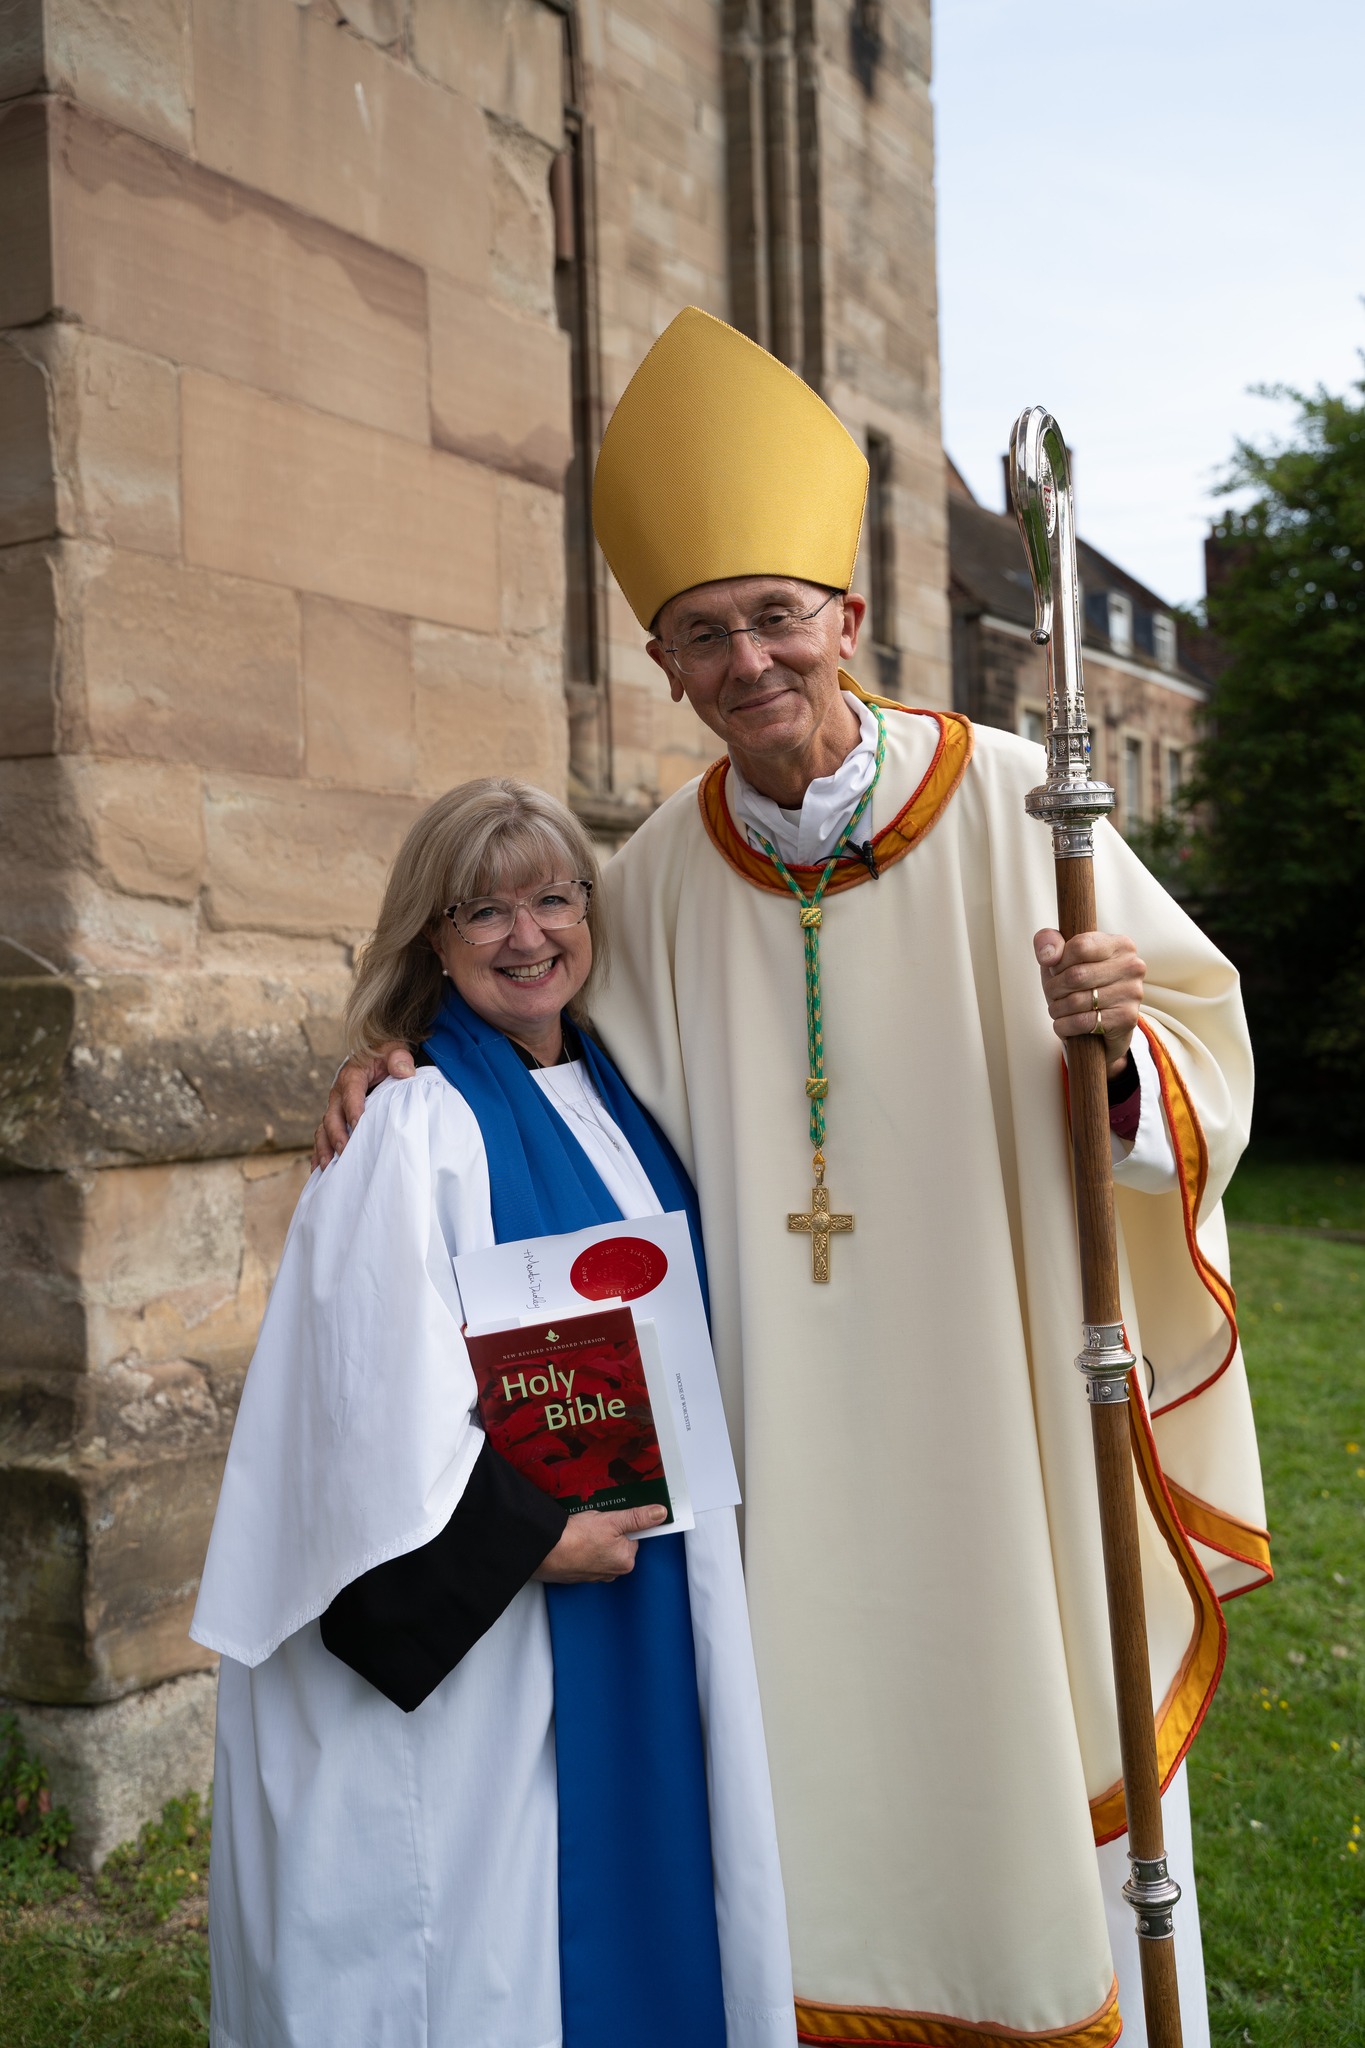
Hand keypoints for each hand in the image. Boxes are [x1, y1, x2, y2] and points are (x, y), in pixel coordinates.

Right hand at [312, 1043, 414, 1167]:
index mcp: (352, 1076)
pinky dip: (320, 1152)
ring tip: (327, 1167)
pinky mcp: (336, 1118)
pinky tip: (318, 1170)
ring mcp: (335, 1107)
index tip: (359, 1127)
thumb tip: (404, 1071)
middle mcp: (338, 1094)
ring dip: (324, 1147)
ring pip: (324, 1129)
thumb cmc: (386, 1056)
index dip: (353, 1110)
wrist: (376, 1056)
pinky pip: (324, 1136)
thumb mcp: (395, 1050)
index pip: (351, 1094)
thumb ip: (399, 1059)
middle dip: (337, 1135)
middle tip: (345, 1152)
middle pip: (333, 1116)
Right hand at [533, 1505, 668, 1583]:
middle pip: (617, 1542)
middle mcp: (613, 1572)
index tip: (613, 1518)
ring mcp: (594, 1574)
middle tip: (595, 1523)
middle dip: (608, 1530)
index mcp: (626, 1561)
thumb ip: (638, 1518)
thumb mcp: (613, 1521)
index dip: (623, 1524)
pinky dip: (582, 1548)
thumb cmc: (577, 1539)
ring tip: (582, 1530)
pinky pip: (586, 1556)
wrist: (546, 1551)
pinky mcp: (578, 1573)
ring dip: (594, 1538)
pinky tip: (574, 1539)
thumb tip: (659, 1514)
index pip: (633, 1537)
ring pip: (601, 1549)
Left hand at [1034, 927, 1145, 1078]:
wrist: (1103, 1024)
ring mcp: (1132, 993)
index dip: (1058, 962)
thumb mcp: (1062, 957)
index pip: (1079, 946)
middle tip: (1053, 994)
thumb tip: (1048, 956)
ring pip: (1076, 1001)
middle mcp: (1132, 966)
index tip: (1056, 970)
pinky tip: (1064, 1023)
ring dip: (1057, 1009)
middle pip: (1076, 975)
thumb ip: (1049, 940)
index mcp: (1119, 944)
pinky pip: (1082, 1022)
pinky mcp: (1126, 1018)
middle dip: (1054, 988)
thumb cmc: (1080, 983)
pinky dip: (1064, 1025)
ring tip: (1057, 1009)